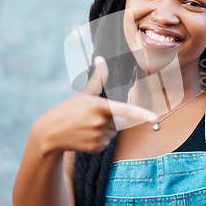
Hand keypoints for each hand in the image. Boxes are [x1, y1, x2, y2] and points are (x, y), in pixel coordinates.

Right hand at [32, 56, 157, 153]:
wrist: (50, 133)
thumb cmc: (69, 109)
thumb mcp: (84, 93)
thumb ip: (98, 77)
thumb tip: (101, 58)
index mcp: (99, 107)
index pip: (125, 110)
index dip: (141, 114)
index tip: (154, 118)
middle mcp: (101, 123)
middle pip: (120, 121)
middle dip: (111, 118)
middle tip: (91, 116)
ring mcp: (99, 137)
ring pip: (114, 132)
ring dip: (105, 129)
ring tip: (87, 126)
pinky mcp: (96, 148)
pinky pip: (107, 142)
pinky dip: (100, 139)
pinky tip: (86, 135)